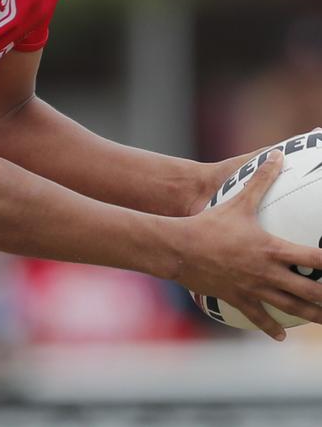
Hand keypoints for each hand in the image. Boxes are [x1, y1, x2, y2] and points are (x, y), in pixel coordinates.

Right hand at [174, 151, 321, 340]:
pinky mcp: (238, 298)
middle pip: (309, 291)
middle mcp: (268, 272)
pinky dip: (272, 328)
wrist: (180, 248)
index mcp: (272, 249)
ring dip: (311, 316)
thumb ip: (261, 178)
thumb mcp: (238, 200)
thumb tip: (277, 154)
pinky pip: (259, 317)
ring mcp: (254, 288)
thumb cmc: (210, 222)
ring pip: (290, 308)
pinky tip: (281, 336)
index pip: (313, 260)